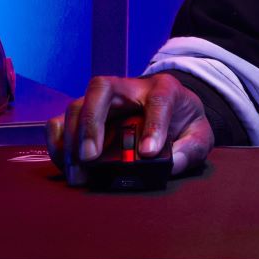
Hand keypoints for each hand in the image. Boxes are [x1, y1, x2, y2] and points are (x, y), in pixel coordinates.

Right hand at [46, 73, 213, 183]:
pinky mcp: (86, 114)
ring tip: (78, 170)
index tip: (148, 153)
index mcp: (165, 89)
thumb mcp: (200, 134)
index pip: (159, 99)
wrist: (173, 111)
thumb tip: (173, 163)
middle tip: (90, 158)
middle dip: (92, 122)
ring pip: (78, 103)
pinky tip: (66, 163)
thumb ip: (191, 148)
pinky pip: (62, 119)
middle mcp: (130, 88)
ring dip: (71, 137)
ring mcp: (105, 100)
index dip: (153, 125)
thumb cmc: (184, 122)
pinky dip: (58, 140)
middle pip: (102, 88)